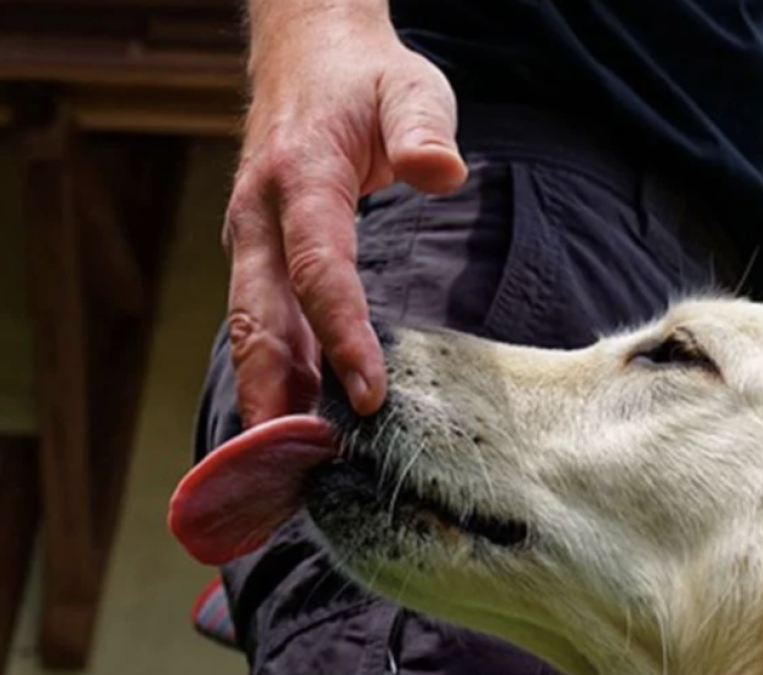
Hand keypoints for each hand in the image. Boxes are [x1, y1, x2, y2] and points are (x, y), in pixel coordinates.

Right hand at [223, 1, 467, 426]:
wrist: (306, 54)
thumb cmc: (365, 77)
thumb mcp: (409, 86)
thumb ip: (424, 128)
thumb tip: (441, 173)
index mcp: (300, 177)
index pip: (317, 267)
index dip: (339, 333)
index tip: (368, 392)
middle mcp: (261, 215)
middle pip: (259, 315)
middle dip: (273, 391)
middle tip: (292, 463)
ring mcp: (251, 237)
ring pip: (251, 326)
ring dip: (266, 393)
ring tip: (283, 466)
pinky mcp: (257, 252)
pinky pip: (262, 319)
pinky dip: (273, 370)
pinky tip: (292, 418)